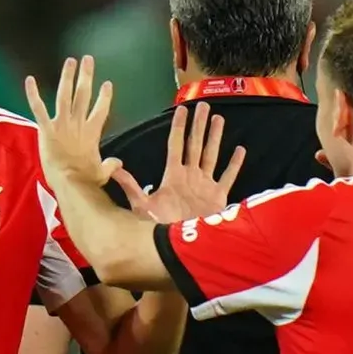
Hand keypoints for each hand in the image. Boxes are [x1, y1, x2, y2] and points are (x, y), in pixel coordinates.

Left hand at [24, 55, 121, 191]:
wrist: (69, 182)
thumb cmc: (86, 179)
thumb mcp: (102, 172)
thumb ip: (110, 165)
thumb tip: (117, 162)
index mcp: (92, 132)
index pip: (101, 109)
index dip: (104, 96)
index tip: (107, 84)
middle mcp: (78, 123)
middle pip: (84, 94)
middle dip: (86, 76)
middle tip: (87, 59)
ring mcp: (62, 124)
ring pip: (64, 95)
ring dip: (67, 77)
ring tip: (70, 61)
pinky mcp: (46, 128)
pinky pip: (38, 108)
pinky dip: (33, 94)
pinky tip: (29, 79)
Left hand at [113, 100, 247, 224]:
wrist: (179, 247)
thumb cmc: (158, 227)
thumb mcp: (142, 205)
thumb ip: (130, 185)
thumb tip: (112, 168)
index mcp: (173, 176)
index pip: (176, 145)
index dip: (178, 127)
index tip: (181, 109)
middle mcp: (189, 176)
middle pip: (195, 144)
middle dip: (199, 125)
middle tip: (204, 106)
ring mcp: (204, 185)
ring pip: (211, 155)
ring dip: (215, 138)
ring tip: (219, 119)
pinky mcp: (218, 196)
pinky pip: (228, 176)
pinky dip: (234, 164)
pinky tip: (240, 149)